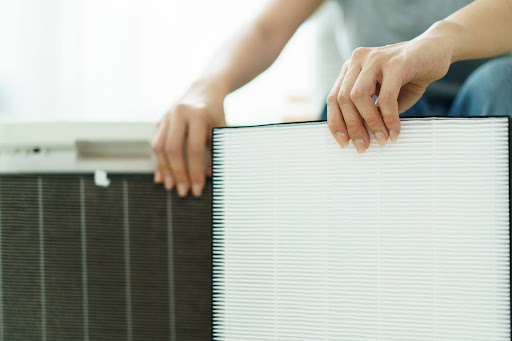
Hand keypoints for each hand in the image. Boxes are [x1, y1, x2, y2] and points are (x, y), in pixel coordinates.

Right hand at [152, 83, 226, 196]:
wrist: (204, 90)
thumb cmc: (215, 112)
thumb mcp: (221, 129)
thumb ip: (216, 150)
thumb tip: (209, 176)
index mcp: (198, 114)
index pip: (194, 149)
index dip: (195, 171)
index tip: (198, 188)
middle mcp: (179, 113)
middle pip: (173, 149)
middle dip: (178, 173)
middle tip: (182, 191)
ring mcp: (166, 116)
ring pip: (160, 147)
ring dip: (165, 169)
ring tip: (171, 186)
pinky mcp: (160, 121)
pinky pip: (156, 144)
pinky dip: (159, 161)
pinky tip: (162, 176)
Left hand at [327, 34, 452, 152]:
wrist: (438, 49)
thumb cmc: (410, 75)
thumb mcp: (385, 96)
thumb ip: (372, 111)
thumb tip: (362, 137)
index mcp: (352, 69)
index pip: (334, 98)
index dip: (336, 123)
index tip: (343, 142)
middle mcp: (359, 60)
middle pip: (343, 98)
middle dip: (352, 127)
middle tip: (363, 146)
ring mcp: (375, 59)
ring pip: (359, 96)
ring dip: (369, 122)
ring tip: (381, 138)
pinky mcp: (396, 62)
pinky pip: (386, 96)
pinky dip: (389, 117)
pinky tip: (394, 130)